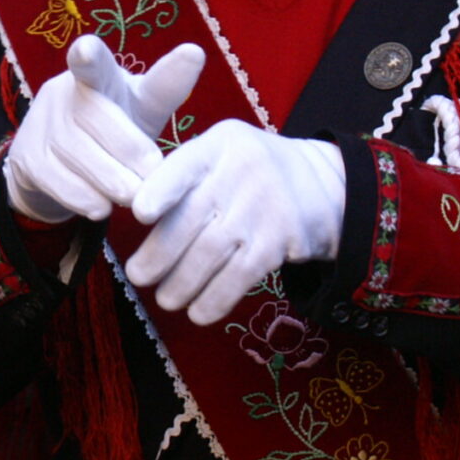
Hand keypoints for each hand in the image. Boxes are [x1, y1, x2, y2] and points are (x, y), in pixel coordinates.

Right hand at [1, 35, 202, 225]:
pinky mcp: (27, 156)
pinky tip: (102, 206)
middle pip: (97, 118)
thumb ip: (167, 86)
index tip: (85, 50)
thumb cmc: (116, 129)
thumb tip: (195, 53)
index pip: (93, 62)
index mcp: (99, 75)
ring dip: (113, 181)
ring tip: (135, 196)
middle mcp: (64, 91)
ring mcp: (42, 123)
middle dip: (129, 150)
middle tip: (154, 174)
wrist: (59, 166)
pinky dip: (87, 199)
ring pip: (78, 153)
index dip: (88, 56)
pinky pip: (60, 181)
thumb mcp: (143, 107)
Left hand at [127, 123, 344, 325]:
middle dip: (159, 255)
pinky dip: (215, 299)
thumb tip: (134, 210)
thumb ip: (183, 174)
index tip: (140, 214)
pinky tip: (197, 312)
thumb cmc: (252, 170)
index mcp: (217, 146)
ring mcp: (262, 208)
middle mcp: (240, 172)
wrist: (324, 183)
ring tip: (165, 298)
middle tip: (138, 276)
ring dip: (181, 283)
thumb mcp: (222, 152)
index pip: (184, 165)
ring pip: (210, 253)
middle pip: (190, 219)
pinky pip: (239, 276)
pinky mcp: (280, 242)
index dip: (161, 190)